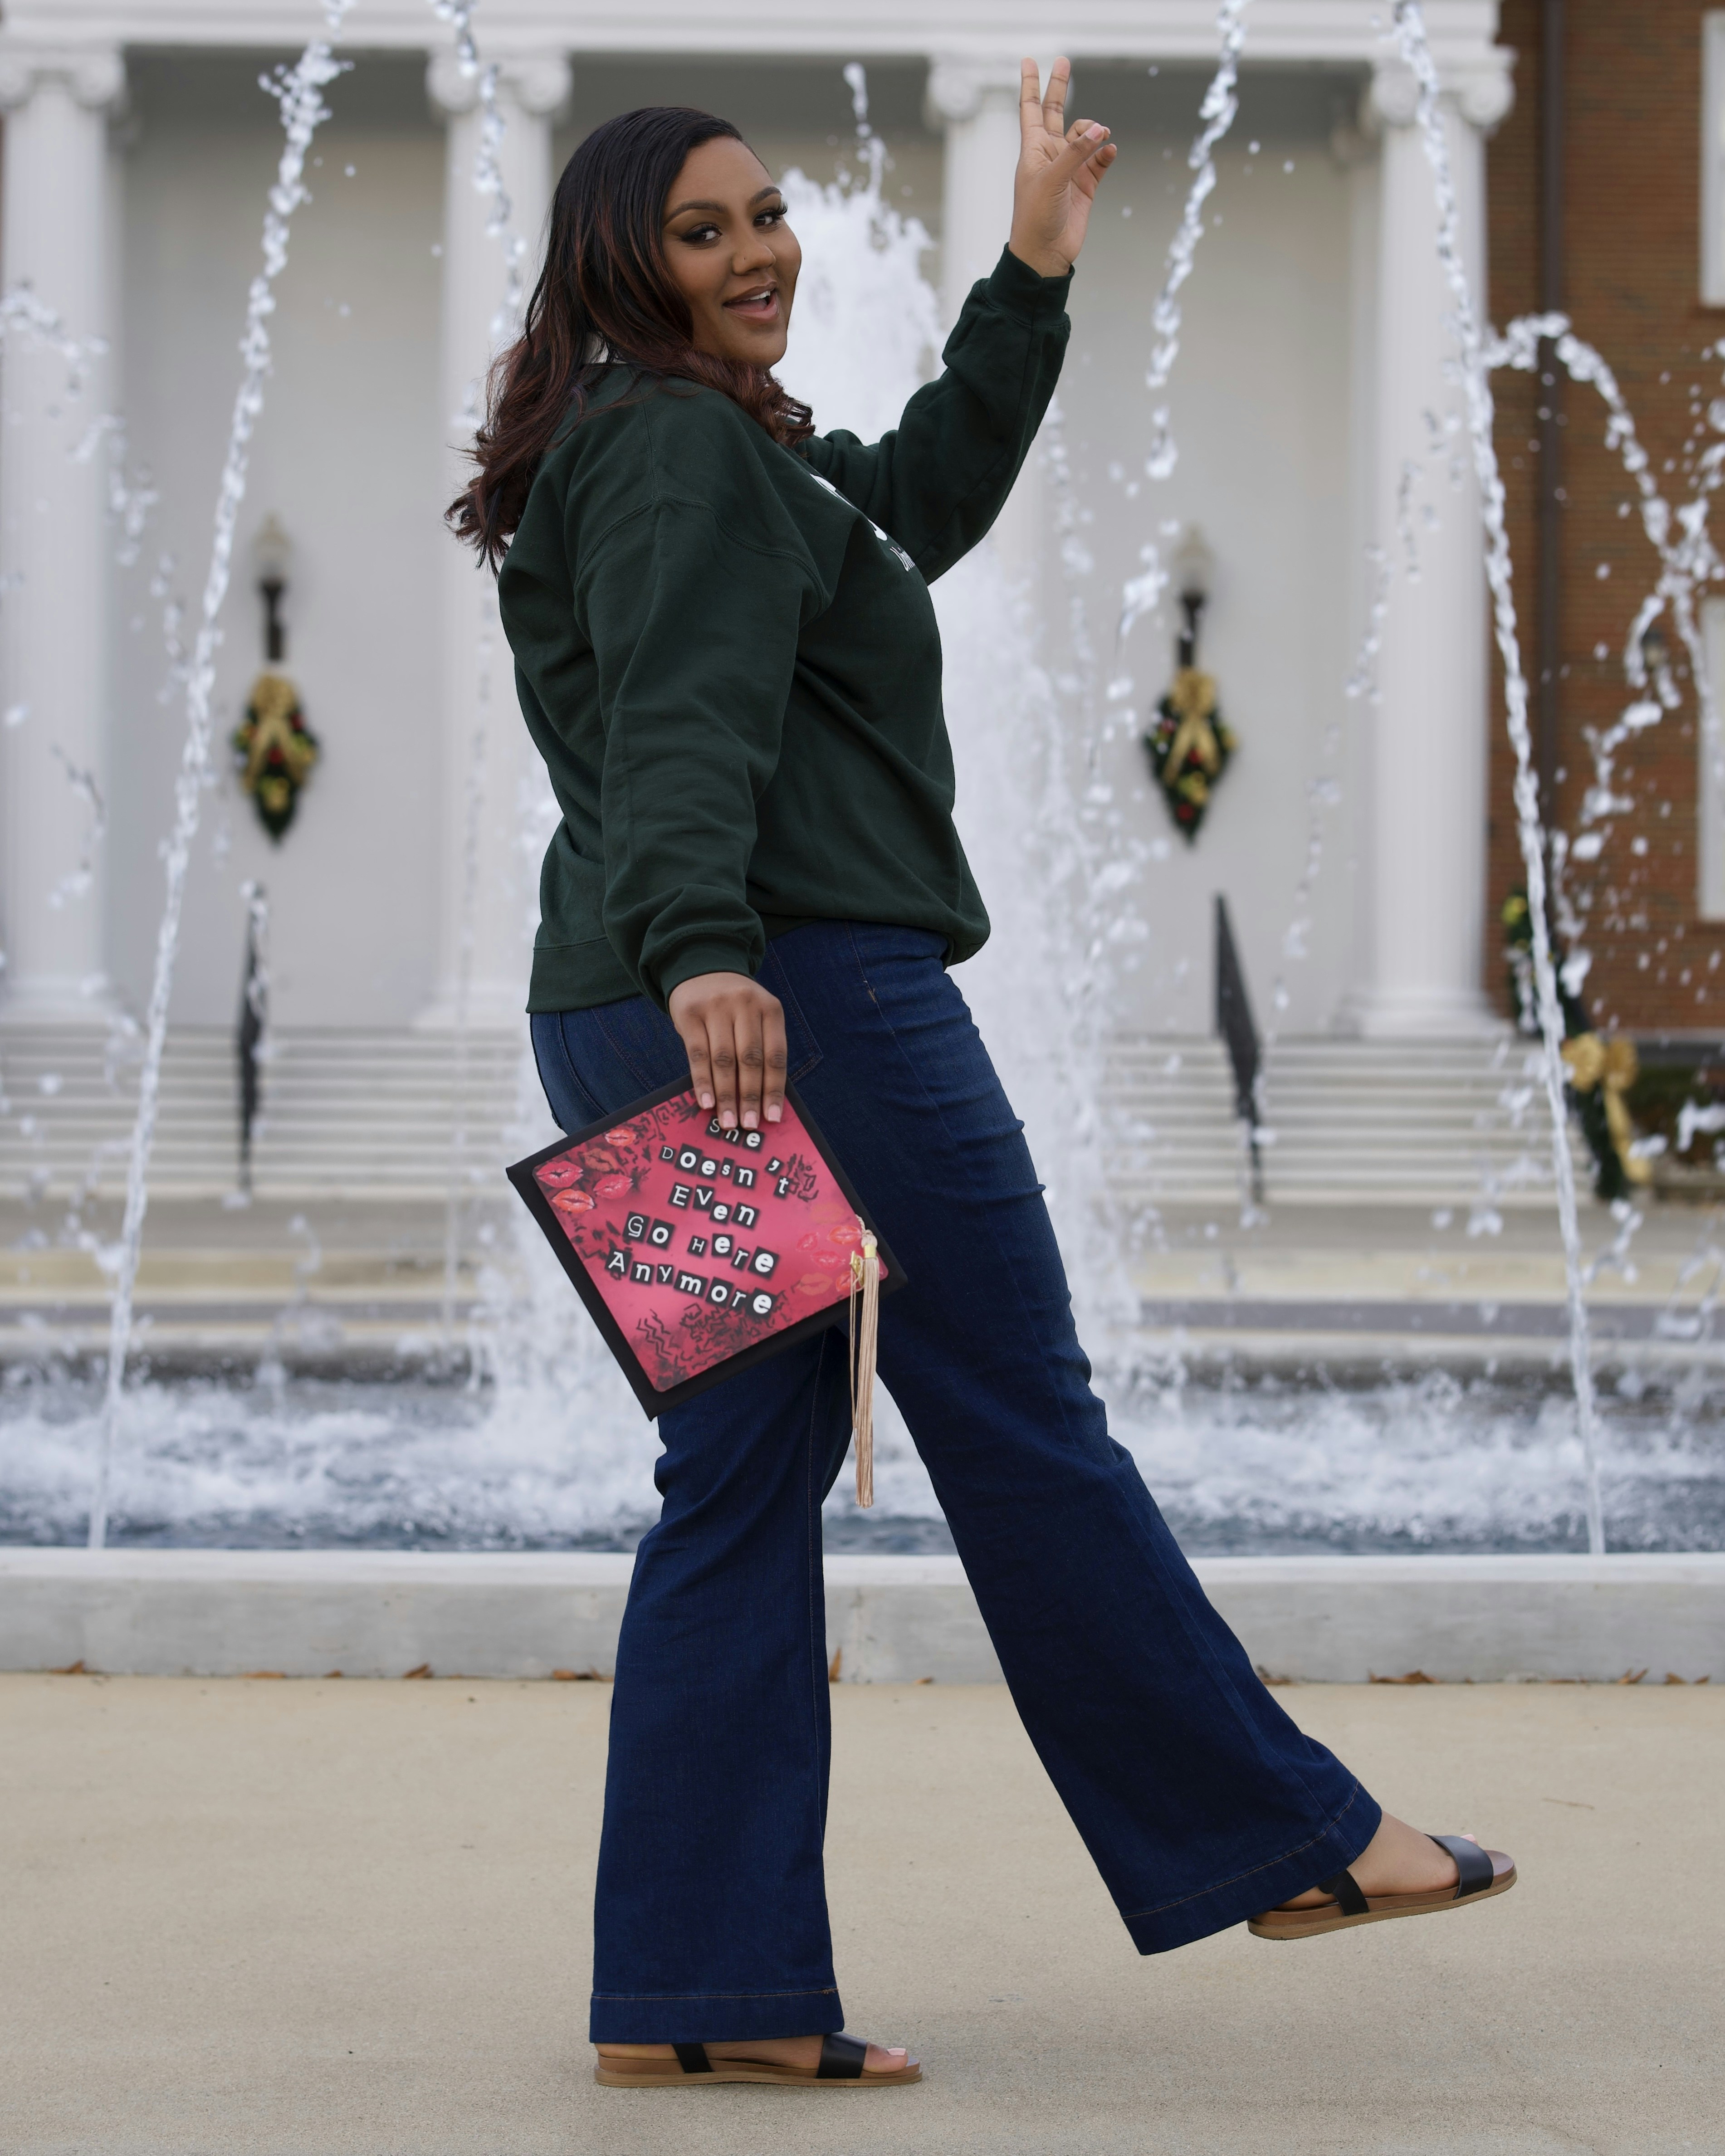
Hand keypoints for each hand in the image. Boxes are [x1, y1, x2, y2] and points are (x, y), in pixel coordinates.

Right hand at [667, 971, 785, 1131]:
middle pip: (750, 1059)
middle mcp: (746, 1005)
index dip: (774, 1089)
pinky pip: (697, 1054)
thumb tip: (762, 1101)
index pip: (775, 1055)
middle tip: (748, 1125)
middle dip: (750, 1097)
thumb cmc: (733, 1007)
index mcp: (770, 1009)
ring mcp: (717, 1007)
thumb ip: (760, 1050)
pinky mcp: (690, 1013)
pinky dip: (703, 1082)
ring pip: (724, 1059)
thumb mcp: (755, 1017)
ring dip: (726, 1095)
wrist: (701, 967)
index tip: (772, 1118)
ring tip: (728, 1122)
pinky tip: (706, 1103)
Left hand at [1008, 57, 1115, 278]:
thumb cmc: (1036, 217)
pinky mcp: (1086, 184)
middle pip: (1057, 112)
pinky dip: (1106, 152)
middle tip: (1064, 62)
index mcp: (1033, 149)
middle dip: (1060, 88)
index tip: (1029, 61)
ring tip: (1102, 135)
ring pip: (1085, 136)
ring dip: (1094, 131)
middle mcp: (1051, 154)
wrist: (1045, 254)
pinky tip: (1110, 150)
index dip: (1030, 84)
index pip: (1030, 108)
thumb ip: (1077, 152)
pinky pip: (1100, 159)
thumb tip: (1101, 129)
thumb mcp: (1051, 179)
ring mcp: (1069, 169)